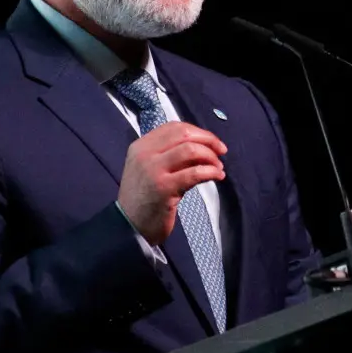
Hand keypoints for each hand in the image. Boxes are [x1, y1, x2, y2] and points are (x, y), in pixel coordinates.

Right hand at [117, 122, 226, 245]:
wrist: (129, 225)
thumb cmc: (145, 197)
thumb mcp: (150, 169)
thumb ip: (170, 155)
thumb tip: (203, 147)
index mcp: (141, 146)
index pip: (174, 127)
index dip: (198, 132)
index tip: (212, 141)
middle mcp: (144, 154)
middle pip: (184, 134)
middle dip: (208, 140)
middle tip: (222, 151)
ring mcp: (153, 170)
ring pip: (190, 150)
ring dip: (211, 157)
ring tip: (218, 167)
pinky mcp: (163, 188)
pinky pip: (194, 173)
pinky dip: (211, 172)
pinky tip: (217, 176)